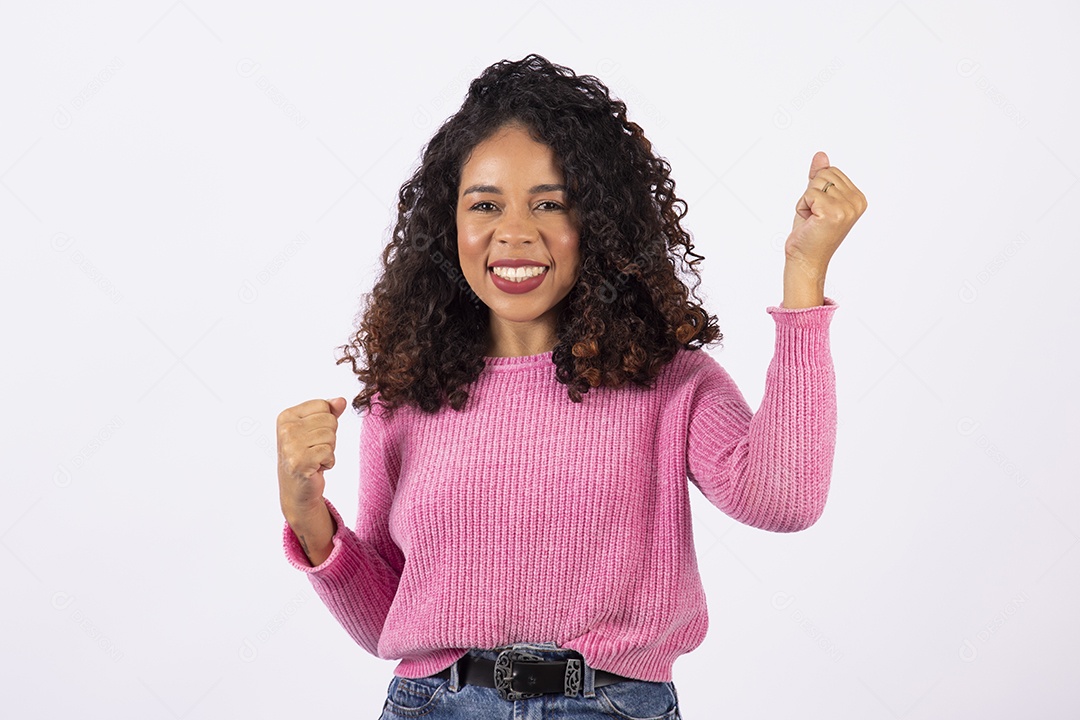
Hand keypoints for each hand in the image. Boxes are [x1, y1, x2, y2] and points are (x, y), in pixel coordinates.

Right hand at [276, 397, 346, 521]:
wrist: (298, 489)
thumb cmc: (307, 456)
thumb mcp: (316, 429)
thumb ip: (328, 412)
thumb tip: (341, 401)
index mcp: (287, 416)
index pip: (323, 405)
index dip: (326, 422)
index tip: (313, 436)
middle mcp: (286, 428)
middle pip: (329, 420)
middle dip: (329, 437)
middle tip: (314, 450)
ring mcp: (290, 445)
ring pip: (331, 436)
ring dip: (328, 450)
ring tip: (315, 458)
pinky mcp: (299, 461)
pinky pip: (329, 452)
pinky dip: (328, 462)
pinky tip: (315, 468)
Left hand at [785, 151, 866, 272]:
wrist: (805, 259)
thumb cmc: (810, 232)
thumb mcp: (816, 199)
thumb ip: (820, 176)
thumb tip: (821, 155)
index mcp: (858, 197)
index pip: (832, 171)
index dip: (818, 189)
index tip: (820, 210)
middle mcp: (857, 202)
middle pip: (825, 174)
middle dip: (811, 193)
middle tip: (814, 215)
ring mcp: (847, 207)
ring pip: (816, 183)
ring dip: (806, 201)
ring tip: (812, 219)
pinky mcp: (833, 212)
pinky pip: (809, 193)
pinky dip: (802, 207)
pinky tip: (809, 222)